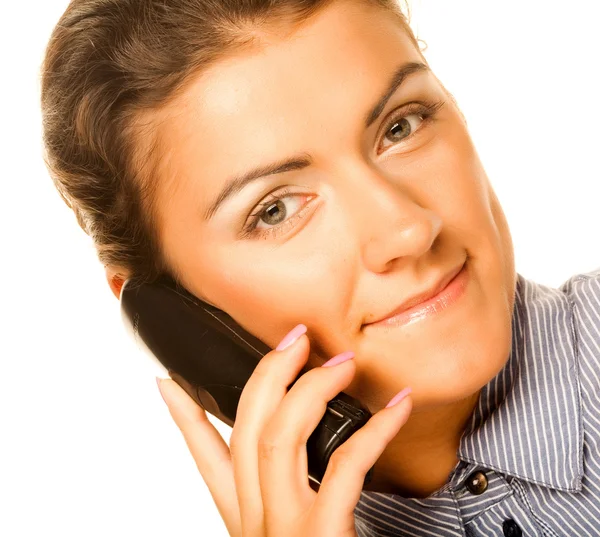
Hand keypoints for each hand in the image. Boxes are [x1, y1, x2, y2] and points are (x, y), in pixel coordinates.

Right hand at [156, 324, 412, 536]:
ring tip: (340, 360)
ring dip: (310, 390)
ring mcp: (284, 529)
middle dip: (266, 375)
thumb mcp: (290, 534)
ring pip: (277, 439)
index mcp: (247, 522)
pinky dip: (374, 429)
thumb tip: (302, 464)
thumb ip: (288, 500)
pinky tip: (397, 406)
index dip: (184, 419)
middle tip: (291, 338)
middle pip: (244, 431)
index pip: (206, 460)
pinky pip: (344, 466)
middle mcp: (256, 522)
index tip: (168, 382)